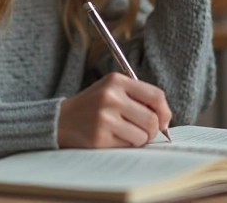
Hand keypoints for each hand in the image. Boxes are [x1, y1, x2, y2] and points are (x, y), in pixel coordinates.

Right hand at [57, 72, 171, 147]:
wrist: (61, 120)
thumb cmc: (93, 107)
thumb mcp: (111, 90)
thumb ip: (137, 98)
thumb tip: (165, 120)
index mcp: (116, 81)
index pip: (156, 95)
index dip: (165, 111)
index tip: (163, 121)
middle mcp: (110, 97)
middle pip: (152, 119)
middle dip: (152, 130)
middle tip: (143, 132)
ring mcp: (104, 117)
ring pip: (142, 136)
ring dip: (139, 140)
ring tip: (125, 134)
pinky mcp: (99, 137)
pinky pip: (128, 146)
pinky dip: (125, 145)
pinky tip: (112, 138)